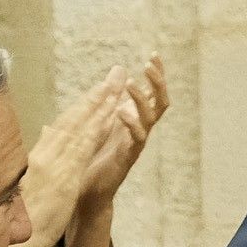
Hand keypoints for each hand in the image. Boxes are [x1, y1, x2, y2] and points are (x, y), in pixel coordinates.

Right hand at [18, 69, 125, 246]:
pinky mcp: (64, 177)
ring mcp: (54, 164)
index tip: (99, 90)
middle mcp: (45, 155)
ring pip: (81, 127)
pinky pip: (84, 148)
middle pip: (74, 118)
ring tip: (117, 85)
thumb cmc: (18, 217)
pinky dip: (97, 129)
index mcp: (37, 157)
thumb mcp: (27, 183)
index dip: (83, 106)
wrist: (7, 240)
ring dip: (101, 104)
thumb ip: (40, 156)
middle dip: (96, 95)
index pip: (64, 126)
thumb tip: (47, 131)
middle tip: (115, 75)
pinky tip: (111, 115)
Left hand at [79, 54, 169, 206]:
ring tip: (130, 83)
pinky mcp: (129, 156)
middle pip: (159, 102)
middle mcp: (139, 128)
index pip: (150, 93)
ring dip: (141, 98)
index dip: (156, 75)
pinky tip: (122, 111)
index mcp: (132, 119)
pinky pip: (138, 137)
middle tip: (150, 64)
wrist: (87, 191)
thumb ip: (104, 104)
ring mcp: (136, 142)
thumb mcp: (96, 124)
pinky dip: (131, 122)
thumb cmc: (91, 158)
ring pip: (151, 116)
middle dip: (158, 82)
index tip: (155, 55)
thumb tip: (111, 76)